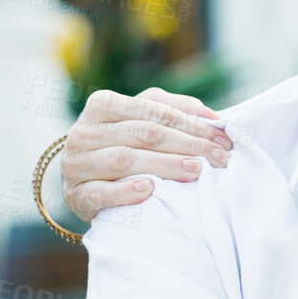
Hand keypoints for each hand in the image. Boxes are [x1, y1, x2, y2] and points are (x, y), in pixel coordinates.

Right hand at [59, 87, 233, 219]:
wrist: (84, 180)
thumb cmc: (122, 144)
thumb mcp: (143, 120)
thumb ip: (174, 110)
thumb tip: (214, 117)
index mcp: (102, 104)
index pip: (153, 111)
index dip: (192, 123)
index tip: (223, 138)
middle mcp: (84, 131)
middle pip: (143, 134)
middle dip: (187, 144)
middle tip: (219, 157)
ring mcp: (76, 163)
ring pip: (125, 160)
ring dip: (165, 165)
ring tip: (196, 171)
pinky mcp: (75, 194)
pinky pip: (101, 192)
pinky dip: (126, 191)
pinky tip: (150, 189)